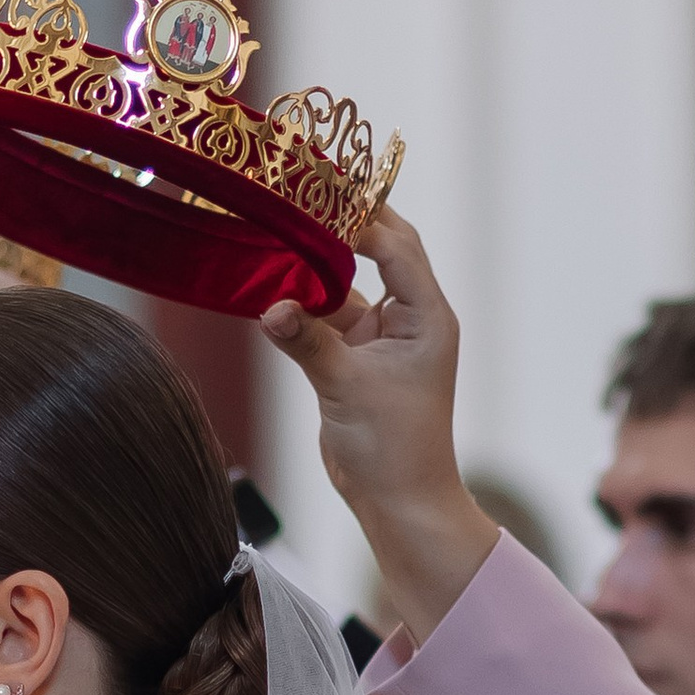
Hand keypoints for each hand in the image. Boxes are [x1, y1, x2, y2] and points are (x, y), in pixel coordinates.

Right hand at [259, 206, 495, 640]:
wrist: (398, 501)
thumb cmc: (393, 448)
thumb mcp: (346, 388)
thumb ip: (308, 342)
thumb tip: (269, 308)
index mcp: (426, 317)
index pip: (396, 246)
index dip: (360, 216)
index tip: (318, 192)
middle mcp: (409, 319)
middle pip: (379, 251)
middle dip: (344, 224)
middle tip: (301, 192)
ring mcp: (382, 338)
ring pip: (347, 284)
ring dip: (315, 264)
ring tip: (277, 230)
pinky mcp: (354, 360)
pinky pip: (326, 316)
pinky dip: (301, 303)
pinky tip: (269, 287)